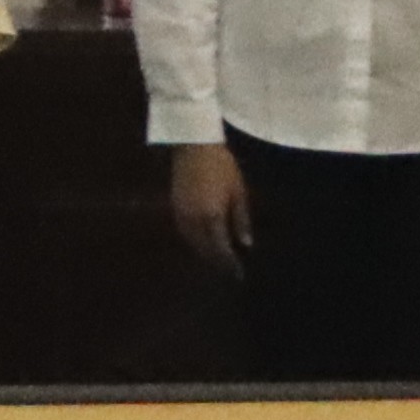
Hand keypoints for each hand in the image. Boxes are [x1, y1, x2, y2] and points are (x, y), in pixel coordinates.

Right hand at [169, 141, 251, 268]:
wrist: (194, 146)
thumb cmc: (222, 167)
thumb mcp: (238, 192)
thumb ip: (241, 219)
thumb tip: (246, 244)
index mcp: (212, 216)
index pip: (220, 247)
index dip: (229, 262)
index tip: (238, 274)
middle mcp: (194, 218)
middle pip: (203, 247)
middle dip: (216, 260)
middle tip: (227, 270)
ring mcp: (181, 212)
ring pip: (190, 240)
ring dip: (202, 251)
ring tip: (214, 259)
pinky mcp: (174, 205)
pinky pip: (182, 230)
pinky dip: (192, 239)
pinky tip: (199, 240)